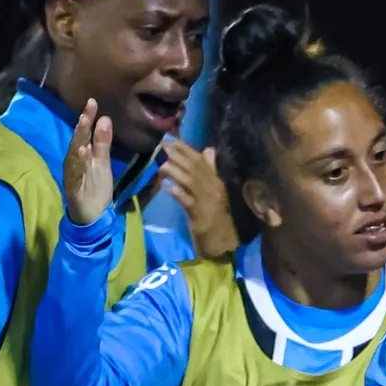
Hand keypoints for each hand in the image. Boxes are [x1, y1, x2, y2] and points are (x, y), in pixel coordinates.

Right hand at [63, 98, 114, 225]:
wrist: (92, 216)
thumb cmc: (96, 188)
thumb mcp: (103, 163)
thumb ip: (103, 143)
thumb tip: (105, 118)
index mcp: (81, 154)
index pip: (84, 133)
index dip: (87, 118)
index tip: (93, 102)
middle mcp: (74, 162)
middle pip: (77, 141)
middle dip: (82, 126)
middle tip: (87, 110)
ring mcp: (72, 174)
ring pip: (74, 155)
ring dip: (78, 140)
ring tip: (83, 125)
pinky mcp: (73, 187)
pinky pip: (75, 173)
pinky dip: (78, 162)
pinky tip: (82, 152)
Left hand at [159, 139, 237, 257]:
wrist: (224, 246)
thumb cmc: (217, 219)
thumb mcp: (214, 193)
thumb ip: (211, 171)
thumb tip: (209, 150)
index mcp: (217, 182)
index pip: (201, 161)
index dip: (185, 149)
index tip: (170, 138)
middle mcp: (214, 189)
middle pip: (195, 169)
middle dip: (178, 155)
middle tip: (162, 145)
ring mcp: (208, 203)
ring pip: (190, 182)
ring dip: (175, 172)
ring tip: (161, 164)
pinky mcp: (201, 218)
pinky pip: (187, 202)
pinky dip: (177, 192)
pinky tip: (166, 186)